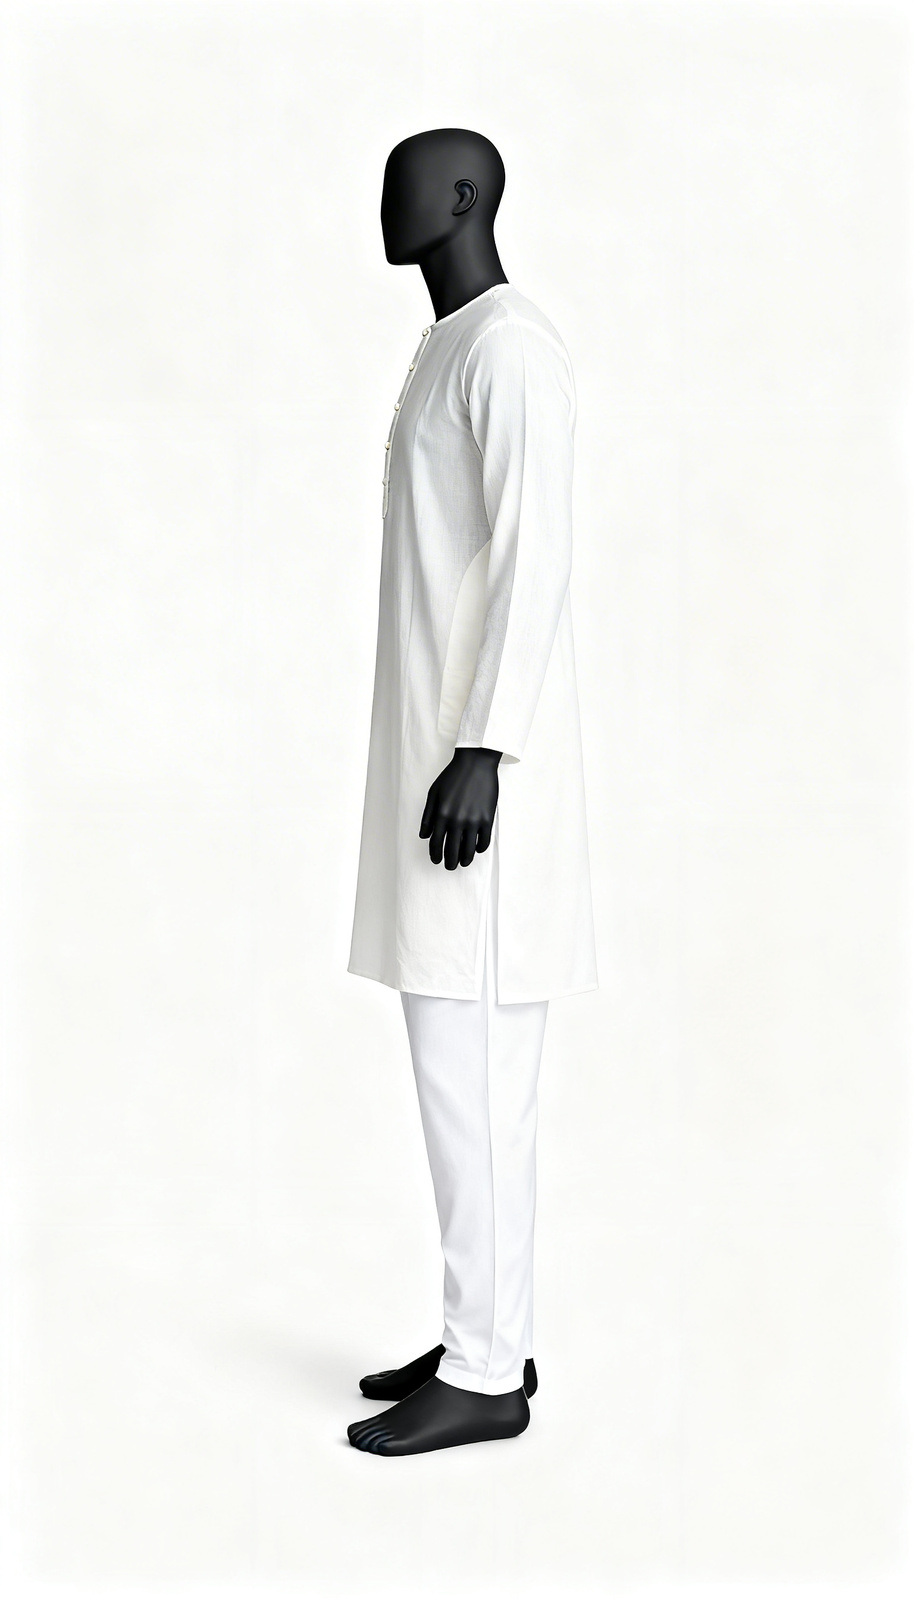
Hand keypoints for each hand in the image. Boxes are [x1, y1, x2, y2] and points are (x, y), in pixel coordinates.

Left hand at [419, 747, 501, 868]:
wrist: (476, 763)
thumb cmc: (453, 776)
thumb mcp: (434, 794)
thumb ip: (428, 816)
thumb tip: (424, 836)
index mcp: (441, 814)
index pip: (436, 844)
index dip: (435, 855)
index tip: (436, 860)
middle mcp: (457, 820)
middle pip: (452, 851)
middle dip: (449, 862)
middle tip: (450, 865)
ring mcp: (474, 821)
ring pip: (469, 851)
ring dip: (465, 860)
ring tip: (463, 862)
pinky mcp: (488, 819)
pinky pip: (484, 842)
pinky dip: (479, 849)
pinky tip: (476, 848)